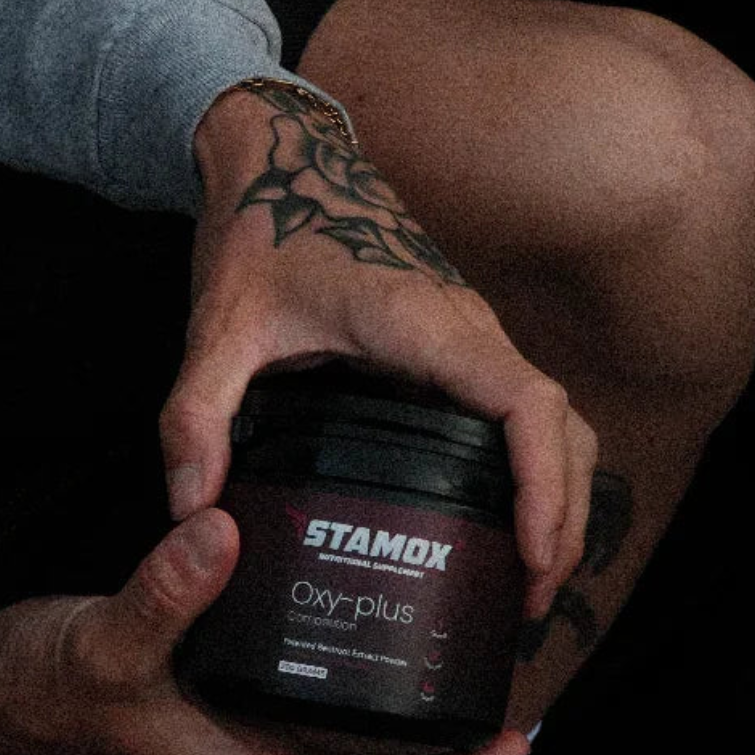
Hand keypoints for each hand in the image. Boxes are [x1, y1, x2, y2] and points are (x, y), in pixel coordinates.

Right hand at [0, 506, 531, 754]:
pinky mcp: (223, 686)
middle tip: (505, 683)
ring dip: (405, 705)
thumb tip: (227, 534)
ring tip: (461, 647)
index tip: (510, 744)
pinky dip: (352, 663)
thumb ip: (166, 594)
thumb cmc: (43, 686)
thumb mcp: (106, 640)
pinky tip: (373, 608)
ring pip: (345, 730)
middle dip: (444, 743)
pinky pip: (308, 688)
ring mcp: (239, 724)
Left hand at [166, 82, 598, 624]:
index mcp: (425, 325)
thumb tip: (191, 509)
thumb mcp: (217, 327)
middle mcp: (467, 330)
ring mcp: (472, 338)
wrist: (280, 154)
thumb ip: (196, 416)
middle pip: (563, 427)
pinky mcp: (461, 349)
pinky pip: (524, 414)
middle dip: (564, 517)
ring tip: (528, 580)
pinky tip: (501, 529)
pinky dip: (536, 471)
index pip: (525, 404)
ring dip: (562, 498)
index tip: (532, 553)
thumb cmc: (260, 228)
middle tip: (530, 601)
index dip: (543, 483)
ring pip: (557, 421)